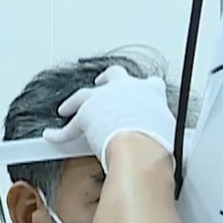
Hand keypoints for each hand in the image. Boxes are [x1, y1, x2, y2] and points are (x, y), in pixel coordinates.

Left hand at [41, 65, 175, 167]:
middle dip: (108, 79)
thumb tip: (171, 142)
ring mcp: (103, 99)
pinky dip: (58, 133)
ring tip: (68, 106)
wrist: (142, 146)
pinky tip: (51, 136)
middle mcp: (126, 89)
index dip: (144, 89)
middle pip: (114, 75)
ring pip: (84, 95)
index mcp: (150, 92)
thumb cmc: (158, 141)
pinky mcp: (85, 115)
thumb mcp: (170, 130)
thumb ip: (164, 128)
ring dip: (76, 101)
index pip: (149, 85)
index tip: (141, 94)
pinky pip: (68, 127)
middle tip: (103, 83)